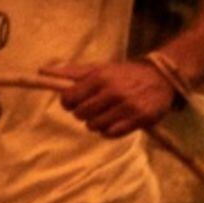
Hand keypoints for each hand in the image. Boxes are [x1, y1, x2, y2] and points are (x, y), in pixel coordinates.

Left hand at [38, 57, 177, 137]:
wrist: (161, 78)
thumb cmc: (124, 74)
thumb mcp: (99, 68)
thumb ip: (71, 72)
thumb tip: (42, 70)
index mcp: (100, 77)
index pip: (69, 98)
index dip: (68, 102)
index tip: (73, 102)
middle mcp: (113, 92)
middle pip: (81, 114)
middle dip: (82, 113)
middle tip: (92, 108)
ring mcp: (127, 106)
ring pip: (94, 126)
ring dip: (95, 123)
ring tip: (105, 114)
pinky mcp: (139, 119)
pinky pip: (112, 134)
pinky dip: (109, 131)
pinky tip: (115, 122)